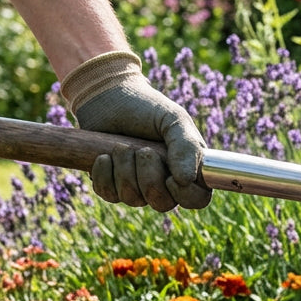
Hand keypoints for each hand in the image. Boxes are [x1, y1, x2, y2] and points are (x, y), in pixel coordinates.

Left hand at [62, 51, 211, 211]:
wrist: (108, 97)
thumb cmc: (147, 107)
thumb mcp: (174, 120)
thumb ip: (187, 147)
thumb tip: (186, 179)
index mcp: (188, 169)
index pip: (197, 200)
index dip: (186, 196)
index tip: (172, 177)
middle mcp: (164, 183)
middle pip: (162, 203)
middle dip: (148, 178)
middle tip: (142, 150)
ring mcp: (136, 186)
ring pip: (133, 199)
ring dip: (124, 171)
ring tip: (120, 146)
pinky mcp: (110, 184)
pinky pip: (108, 194)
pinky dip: (104, 175)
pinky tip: (103, 156)